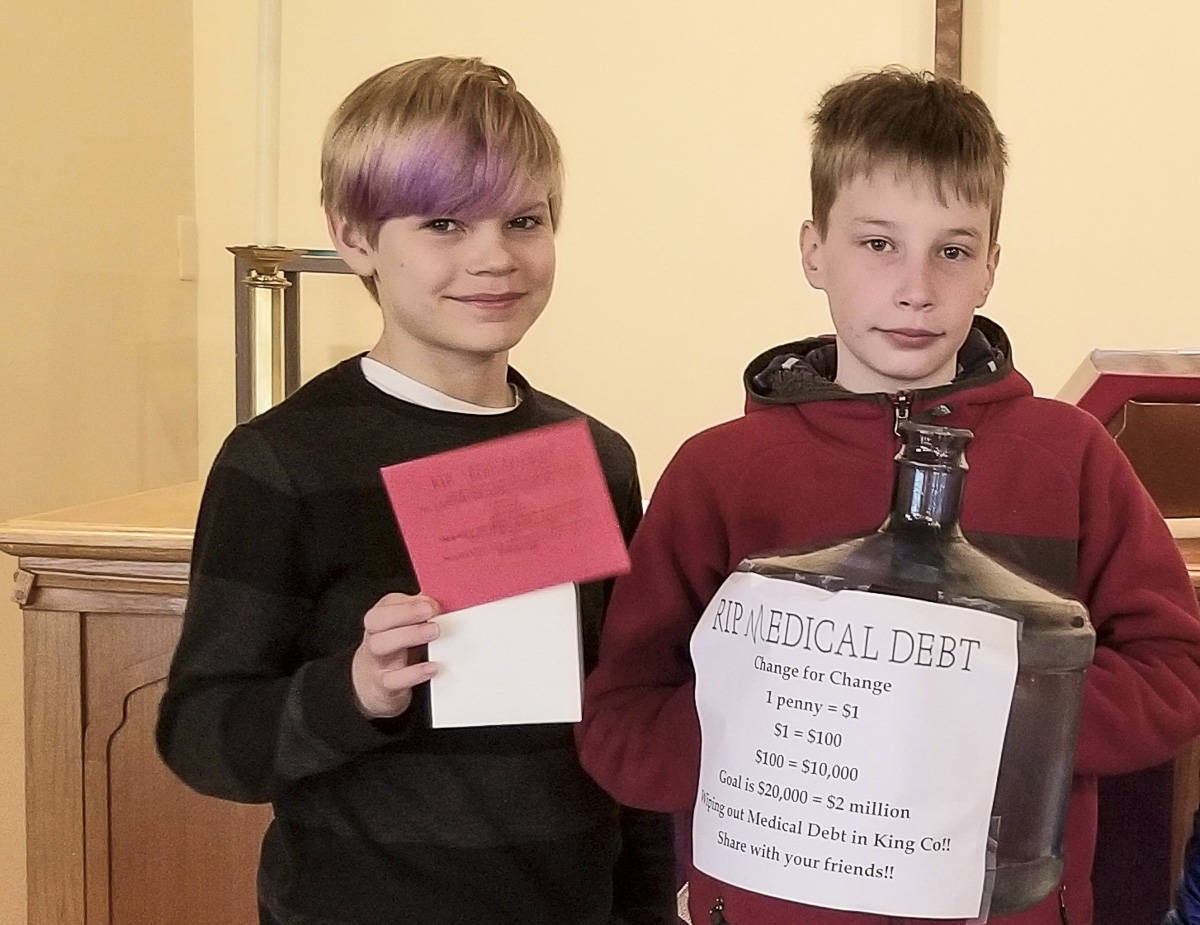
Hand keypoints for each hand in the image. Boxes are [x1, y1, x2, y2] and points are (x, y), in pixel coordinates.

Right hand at [351, 593, 440, 718]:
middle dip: (405, 613)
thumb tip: (436, 602)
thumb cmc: (395, 648)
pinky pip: (392, 680)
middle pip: (377, 620)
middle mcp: (373, 637)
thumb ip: (419, 612)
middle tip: (432, 612)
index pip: (386, 604)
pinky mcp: (382, 686)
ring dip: (408, 635)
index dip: (409, 602)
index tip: (432, 604)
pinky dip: (412, 674)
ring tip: (434, 632)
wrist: (371, 683)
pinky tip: (432, 667)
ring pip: (379, 645)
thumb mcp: (404, 627)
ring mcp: (375, 661)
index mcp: (380, 619)